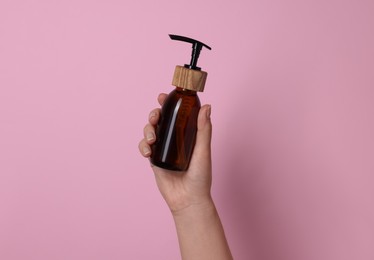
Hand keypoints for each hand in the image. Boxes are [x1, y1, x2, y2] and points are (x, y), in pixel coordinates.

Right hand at [138, 93, 212, 213]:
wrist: (188, 200)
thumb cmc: (201, 177)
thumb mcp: (203, 151)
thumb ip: (204, 129)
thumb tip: (207, 106)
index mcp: (186, 135)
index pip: (176, 115)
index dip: (168, 104)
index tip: (163, 96)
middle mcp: (174, 139)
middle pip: (159, 120)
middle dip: (154, 114)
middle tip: (155, 116)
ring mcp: (163, 149)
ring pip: (150, 131)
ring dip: (147, 130)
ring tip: (152, 138)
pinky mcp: (155, 160)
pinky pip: (145, 148)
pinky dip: (143, 146)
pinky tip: (148, 152)